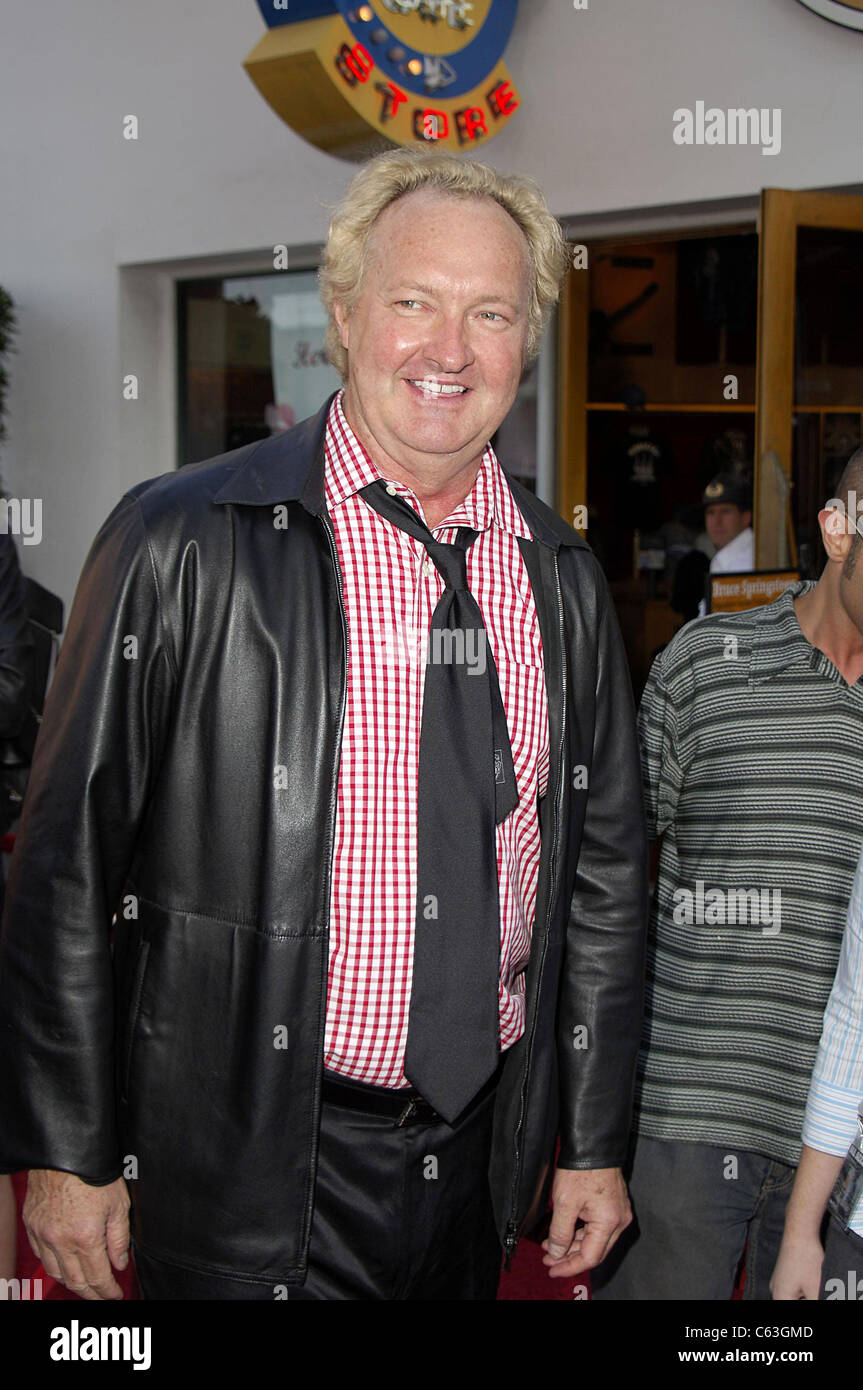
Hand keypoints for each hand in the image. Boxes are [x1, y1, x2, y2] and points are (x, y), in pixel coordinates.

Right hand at [23, 1169, 129, 1299]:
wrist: (67, 1152)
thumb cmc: (95, 1173)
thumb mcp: (118, 1204)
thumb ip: (119, 1238)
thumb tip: (120, 1263)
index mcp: (85, 1238)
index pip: (98, 1277)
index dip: (108, 1291)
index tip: (115, 1294)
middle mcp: (60, 1241)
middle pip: (75, 1281)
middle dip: (91, 1293)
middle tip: (103, 1296)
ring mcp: (43, 1234)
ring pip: (56, 1272)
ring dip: (72, 1282)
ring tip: (85, 1285)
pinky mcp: (32, 1225)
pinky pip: (41, 1255)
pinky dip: (53, 1265)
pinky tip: (63, 1264)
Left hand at [541, 1165, 631, 1278]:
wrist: (593, 1144)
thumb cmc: (581, 1168)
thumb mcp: (564, 1203)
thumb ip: (560, 1232)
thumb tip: (556, 1252)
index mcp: (609, 1222)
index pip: (590, 1257)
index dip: (569, 1266)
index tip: (552, 1268)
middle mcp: (619, 1221)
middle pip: (594, 1251)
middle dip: (570, 1257)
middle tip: (549, 1259)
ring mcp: (618, 1213)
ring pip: (595, 1240)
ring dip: (574, 1245)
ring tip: (552, 1246)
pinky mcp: (614, 1206)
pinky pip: (598, 1228)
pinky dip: (581, 1233)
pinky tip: (565, 1233)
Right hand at [770, 1231, 823, 1299]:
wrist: (800, 1233)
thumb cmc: (806, 1260)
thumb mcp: (815, 1289)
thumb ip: (814, 1303)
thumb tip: (815, 1302)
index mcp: (780, 1297)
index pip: (791, 1310)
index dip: (806, 1302)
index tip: (812, 1297)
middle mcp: (775, 1290)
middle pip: (791, 1303)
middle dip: (806, 1300)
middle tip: (815, 1293)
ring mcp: (778, 1280)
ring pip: (793, 1297)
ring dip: (804, 1297)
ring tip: (814, 1288)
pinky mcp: (783, 1273)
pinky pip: (792, 1288)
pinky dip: (802, 1290)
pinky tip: (812, 1283)